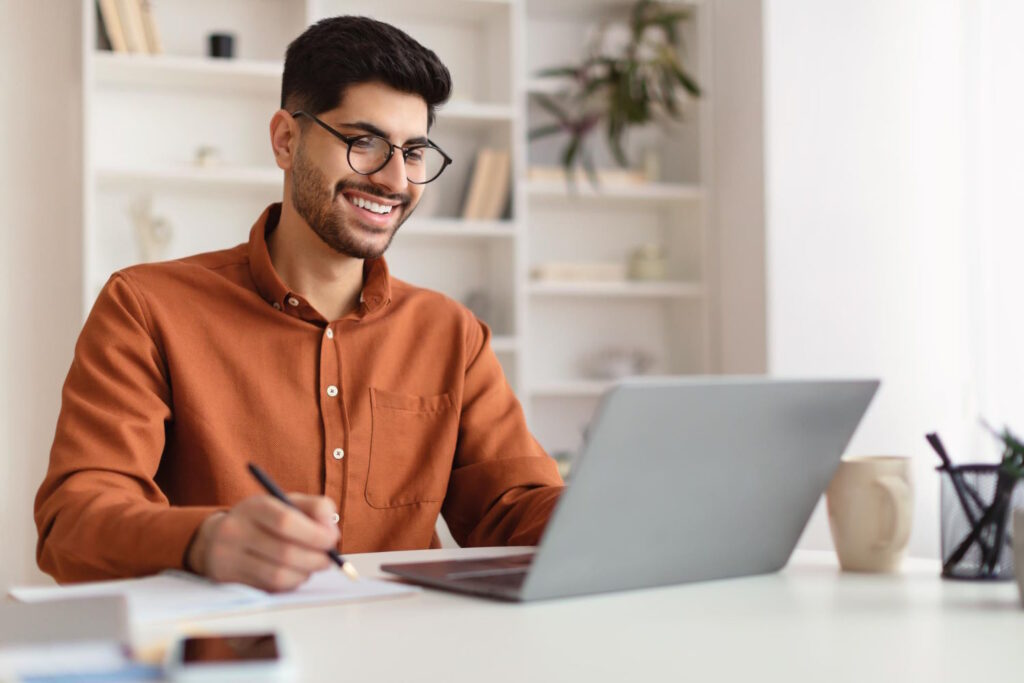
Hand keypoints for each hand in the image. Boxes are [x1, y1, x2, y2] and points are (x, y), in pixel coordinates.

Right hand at [187, 494, 339, 591]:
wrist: (216, 538)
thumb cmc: (263, 520)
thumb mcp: (286, 503)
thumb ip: (315, 509)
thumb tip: (331, 530)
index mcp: (254, 507)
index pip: (286, 521)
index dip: (315, 534)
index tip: (332, 540)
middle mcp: (236, 531)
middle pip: (285, 552)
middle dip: (315, 558)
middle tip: (329, 559)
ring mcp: (229, 558)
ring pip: (278, 575)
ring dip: (305, 573)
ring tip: (312, 566)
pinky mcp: (230, 581)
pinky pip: (269, 588)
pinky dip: (291, 583)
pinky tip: (295, 574)